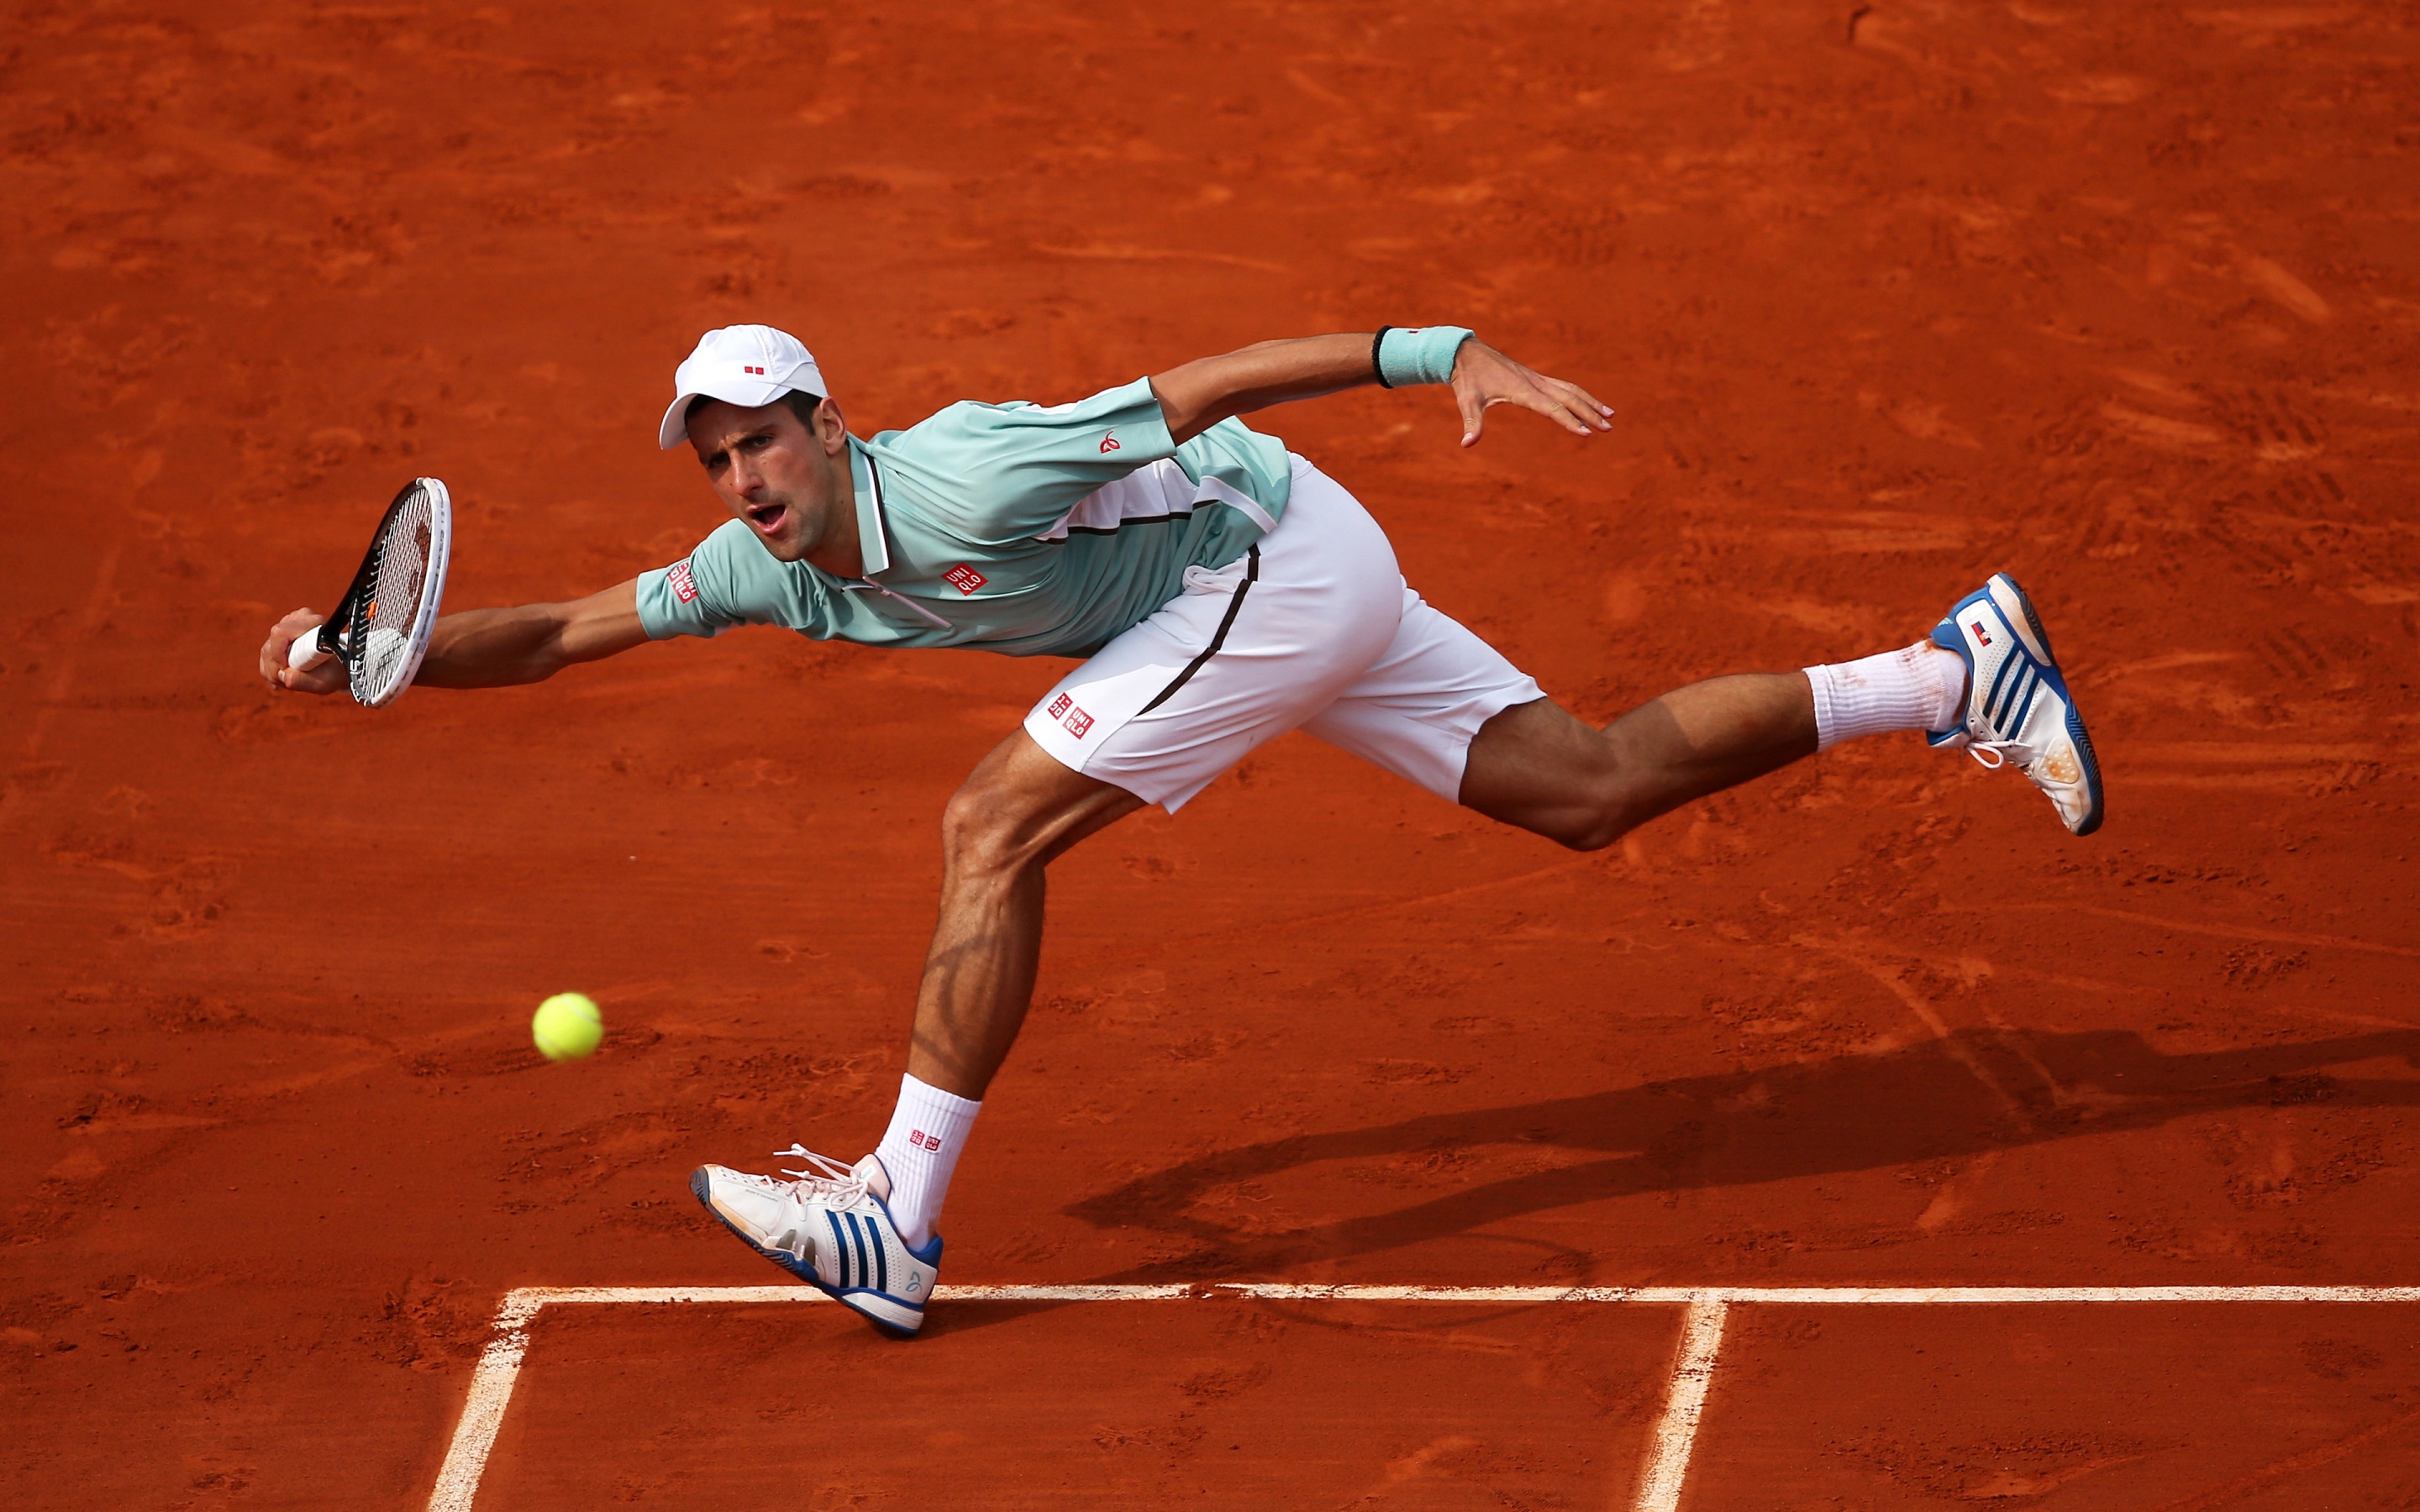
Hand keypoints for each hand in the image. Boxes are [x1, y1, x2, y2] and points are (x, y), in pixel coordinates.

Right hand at [259, 608, 346, 693]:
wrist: (337, 667)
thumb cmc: (335, 672)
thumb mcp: (325, 681)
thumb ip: (304, 680)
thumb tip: (284, 677)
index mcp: (314, 623)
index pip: (280, 632)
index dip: (280, 656)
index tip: (290, 669)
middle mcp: (299, 618)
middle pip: (270, 646)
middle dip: (277, 668)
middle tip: (292, 677)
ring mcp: (287, 624)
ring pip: (266, 651)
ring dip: (275, 671)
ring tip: (294, 675)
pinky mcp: (279, 633)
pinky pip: (265, 654)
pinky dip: (272, 669)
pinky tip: (288, 672)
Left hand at [1449, 340, 1613, 447]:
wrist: (1466, 352)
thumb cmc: (1467, 378)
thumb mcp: (1467, 401)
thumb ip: (1471, 422)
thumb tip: (1466, 443)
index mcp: (1521, 390)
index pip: (1551, 408)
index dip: (1569, 421)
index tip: (1585, 432)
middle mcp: (1534, 382)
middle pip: (1569, 397)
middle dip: (1590, 413)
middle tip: (1609, 427)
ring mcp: (1536, 378)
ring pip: (1570, 389)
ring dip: (1590, 402)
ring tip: (1610, 415)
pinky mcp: (1535, 377)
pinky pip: (1563, 386)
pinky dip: (1578, 395)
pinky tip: (1587, 403)